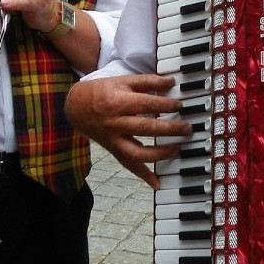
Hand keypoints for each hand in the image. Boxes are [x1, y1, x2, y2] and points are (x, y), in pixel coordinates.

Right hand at [65, 75, 193, 188]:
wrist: (77, 107)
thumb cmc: (103, 92)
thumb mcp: (123, 80)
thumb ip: (147, 81)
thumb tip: (170, 82)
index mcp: (118, 102)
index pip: (146, 104)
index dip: (165, 105)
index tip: (179, 105)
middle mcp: (116, 123)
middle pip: (145, 128)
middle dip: (169, 129)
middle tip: (187, 129)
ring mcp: (114, 140)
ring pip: (137, 152)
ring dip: (160, 154)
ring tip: (177, 149)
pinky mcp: (114, 150)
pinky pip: (128, 165)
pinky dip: (143, 175)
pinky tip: (157, 183)